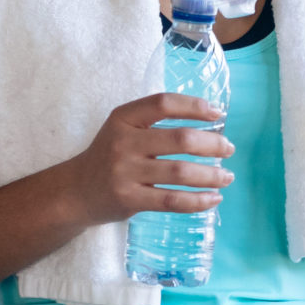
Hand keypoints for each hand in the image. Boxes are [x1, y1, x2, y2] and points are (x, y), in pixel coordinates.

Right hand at [66, 93, 234, 222]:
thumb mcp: (123, 129)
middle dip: (212, 144)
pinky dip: (198, 201)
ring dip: (211, 176)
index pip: (163, 103)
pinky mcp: (129, 199)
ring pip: (180, 172)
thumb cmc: (110, 157)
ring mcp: (125, 172)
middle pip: (179, 139)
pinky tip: (213, 198)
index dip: (194, 106)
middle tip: (229, 149)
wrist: (75, 192)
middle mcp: (123, 142)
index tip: (218, 114)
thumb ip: (155, 123)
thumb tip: (209, 123)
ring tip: (227, 177)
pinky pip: (172, 200)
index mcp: (123, 118)